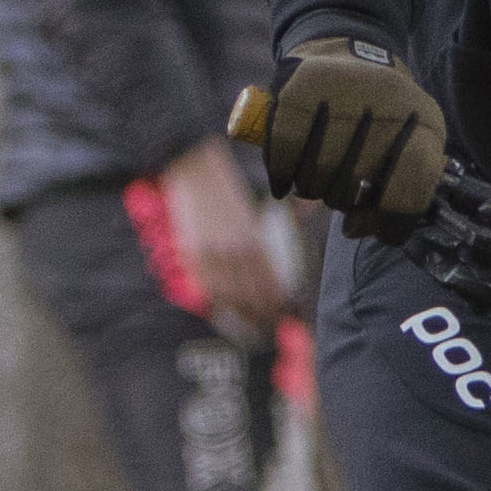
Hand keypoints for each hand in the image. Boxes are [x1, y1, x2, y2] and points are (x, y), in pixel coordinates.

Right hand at [155, 136, 290, 328]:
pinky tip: (225, 308)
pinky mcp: (191, 254)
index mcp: (251, 238)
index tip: (282, 309)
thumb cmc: (229, 181)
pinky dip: (217, 301)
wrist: (193, 166)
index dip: (274, 299)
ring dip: (241, 313)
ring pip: (228, 295)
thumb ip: (274, 219)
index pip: (267, 280)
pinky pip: (206, 286)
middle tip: (270, 323)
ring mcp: (209, 255)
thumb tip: (299, 224)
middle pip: (249, 293)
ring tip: (250, 324)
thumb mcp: (258, 199)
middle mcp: (232, 251)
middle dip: (261, 312)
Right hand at [243, 38, 448, 228]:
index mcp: (422, 121)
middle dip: (343, 200)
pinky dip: (281, 176)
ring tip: (319, 172)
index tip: (376, 226)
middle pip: (353, 190)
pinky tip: (285, 181)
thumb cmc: (383, 111)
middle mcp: (385, 105)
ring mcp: (341, 96)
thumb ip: (399, 193)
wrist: (348, 46)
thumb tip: (357, 230)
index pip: (411, 185)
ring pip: (316, 180)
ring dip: (313, 188)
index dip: (393, 217)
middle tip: (342, 183)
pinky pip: (284, 157)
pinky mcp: (299, 91)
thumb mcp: (413, 141)